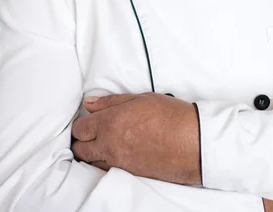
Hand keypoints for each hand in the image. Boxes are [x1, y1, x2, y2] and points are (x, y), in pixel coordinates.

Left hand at [71, 92, 200, 184]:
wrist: (193, 142)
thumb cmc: (170, 116)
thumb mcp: (139, 98)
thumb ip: (110, 102)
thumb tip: (89, 103)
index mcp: (110, 123)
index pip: (80, 128)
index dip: (80, 124)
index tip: (86, 120)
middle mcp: (110, 145)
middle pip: (80, 148)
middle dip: (81, 140)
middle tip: (88, 133)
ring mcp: (119, 163)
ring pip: (91, 162)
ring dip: (91, 153)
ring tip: (99, 143)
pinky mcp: (129, 174)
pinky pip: (107, 170)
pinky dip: (104, 163)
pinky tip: (113, 154)